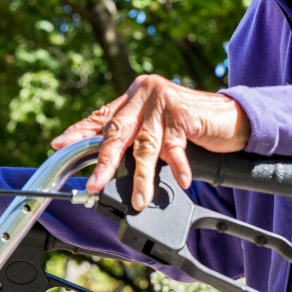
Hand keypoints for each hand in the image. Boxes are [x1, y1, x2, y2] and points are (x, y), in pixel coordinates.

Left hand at [51, 74, 249, 210]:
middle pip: (118, 132)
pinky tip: (181, 180)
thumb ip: (134, 136)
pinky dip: (178, 166)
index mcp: (134, 95)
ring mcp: (163, 100)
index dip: (79, 131)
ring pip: (145, 145)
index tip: (58, 145)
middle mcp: (145, 92)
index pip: (102, 116)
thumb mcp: (157, 128)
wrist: (233, 117)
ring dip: (142, 176)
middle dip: (105, 162)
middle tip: (95, 184)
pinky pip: (175, 146)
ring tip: (139, 198)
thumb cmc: (192, 125)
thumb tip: (103, 160)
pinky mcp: (183, 111)